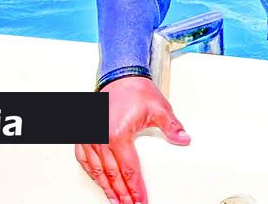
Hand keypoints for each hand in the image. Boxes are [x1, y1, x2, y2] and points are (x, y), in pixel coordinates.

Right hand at [75, 76, 189, 203]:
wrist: (119, 76)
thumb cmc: (135, 90)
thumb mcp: (159, 108)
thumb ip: (172, 126)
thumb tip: (184, 139)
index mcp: (118, 133)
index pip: (129, 169)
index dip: (136, 188)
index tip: (140, 200)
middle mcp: (100, 136)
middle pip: (112, 174)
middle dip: (122, 194)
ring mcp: (90, 135)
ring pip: (96, 170)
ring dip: (106, 187)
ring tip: (115, 200)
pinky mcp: (84, 133)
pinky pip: (84, 159)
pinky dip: (91, 173)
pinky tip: (98, 181)